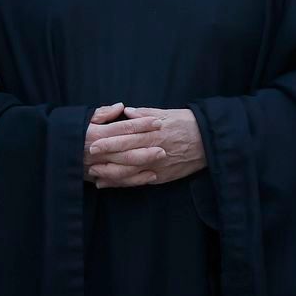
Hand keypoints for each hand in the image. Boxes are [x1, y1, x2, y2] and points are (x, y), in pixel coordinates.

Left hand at [86, 106, 205, 188]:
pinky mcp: (162, 177)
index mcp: (153, 133)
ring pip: (130, 173)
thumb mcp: (167, 113)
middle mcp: (154, 151)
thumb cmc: (186, 123)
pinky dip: (122, 184)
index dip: (109, 141)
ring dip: (110, 174)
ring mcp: (158, 166)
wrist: (209, 141)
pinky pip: (139, 182)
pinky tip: (108, 183)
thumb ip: (144, 113)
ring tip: (93, 173)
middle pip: (125, 156)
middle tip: (87, 159)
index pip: (127, 138)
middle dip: (105, 159)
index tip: (93, 143)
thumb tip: (125, 111)